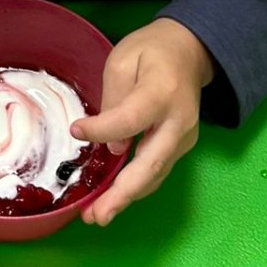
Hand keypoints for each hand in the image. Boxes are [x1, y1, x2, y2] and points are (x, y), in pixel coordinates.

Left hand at [72, 19, 214, 227]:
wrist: (191, 50)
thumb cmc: (151, 51)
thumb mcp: (123, 60)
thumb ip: (115, 101)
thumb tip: (111, 147)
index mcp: (162, 92)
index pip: (131, 119)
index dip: (103, 130)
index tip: (76, 131)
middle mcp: (179, 121)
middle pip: (151, 163)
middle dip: (122, 193)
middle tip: (96, 215)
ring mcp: (184, 138)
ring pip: (155, 174)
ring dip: (126, 198)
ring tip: (97, 215)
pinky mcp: (181, 146)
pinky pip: (157, 170)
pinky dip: (135, 187)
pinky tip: (113, 198)